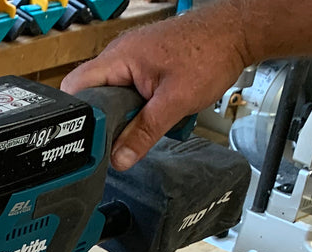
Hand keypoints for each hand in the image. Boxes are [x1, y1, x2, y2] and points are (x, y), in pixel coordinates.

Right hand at [61, 8, 254, 169]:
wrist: (235, 33)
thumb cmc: (210, 52)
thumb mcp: (175, 102)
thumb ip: (144, 133)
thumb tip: (120, 159)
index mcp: (119, 58)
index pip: (76, 87)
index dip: (77, 117)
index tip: (88, 141)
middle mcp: (119, 55)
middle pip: (91, 95)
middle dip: (103, 120)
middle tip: (118, 139)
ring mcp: (131, 58)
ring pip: (111, 96)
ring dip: (123, 115)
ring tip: (142, 122)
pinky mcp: (143, 64)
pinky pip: (127, 91)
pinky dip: (137, 106)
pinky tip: (152, 113)